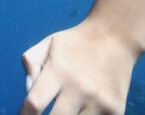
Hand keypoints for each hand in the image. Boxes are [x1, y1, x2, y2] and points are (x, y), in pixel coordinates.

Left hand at [19, 20, 138, 114]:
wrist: (115, 38)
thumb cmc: (75, 43)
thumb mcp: (48, 44)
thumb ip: (31, 64)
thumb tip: (28, 92)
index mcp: (58, 70)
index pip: (34, 103)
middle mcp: (79, 88)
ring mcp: (99, 102)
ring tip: (65, 111)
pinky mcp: (116, 111)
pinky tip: (82, 112)